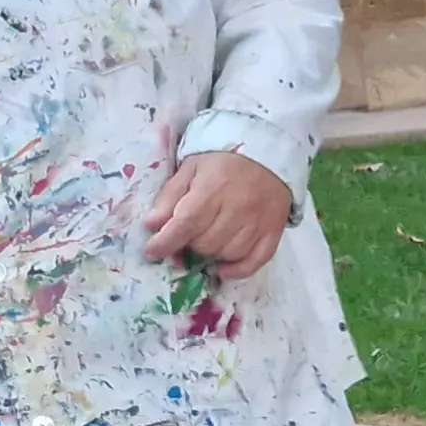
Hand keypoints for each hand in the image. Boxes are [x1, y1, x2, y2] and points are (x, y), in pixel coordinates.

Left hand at [141, 150, 291, 279]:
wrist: (266, 155)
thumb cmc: (222, 163)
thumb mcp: (190, 169)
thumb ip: (170, 196)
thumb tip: (152, 225)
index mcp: (214, 188)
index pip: (187, 223)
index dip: (166, 242)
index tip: (152, 251)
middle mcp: (239, 207)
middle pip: (206, 243)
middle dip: (190, 244)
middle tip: (187, 235)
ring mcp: (259, 221)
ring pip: (228, 254)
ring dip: (212, 253)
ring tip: (207, 239)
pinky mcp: (273, 231)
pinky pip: (255, 262)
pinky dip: (237, 270)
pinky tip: (223, 267)